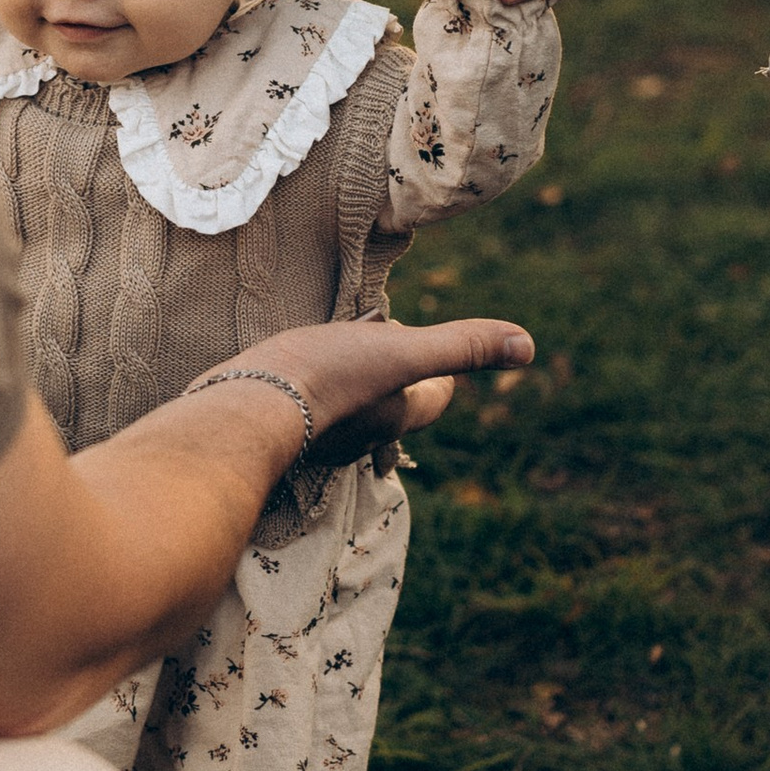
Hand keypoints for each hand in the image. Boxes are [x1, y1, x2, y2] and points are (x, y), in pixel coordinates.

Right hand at [223, 314, 534, 463]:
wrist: (242, 409)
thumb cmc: (326, 378)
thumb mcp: (400, 352)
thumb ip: (460, 347)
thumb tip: (527, 346)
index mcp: (397, 416)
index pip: (436, 398)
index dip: (444, 376)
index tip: (436, 352)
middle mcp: (362, 435)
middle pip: (393, 404)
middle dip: (396, 373)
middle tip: (384, 334)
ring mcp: (319, 436)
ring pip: (350, 404)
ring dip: (352, 375)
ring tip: (339, 340)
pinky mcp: (281, 426)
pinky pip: (308, 403)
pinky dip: (312, 381)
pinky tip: (293, 361)